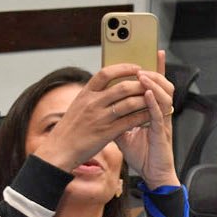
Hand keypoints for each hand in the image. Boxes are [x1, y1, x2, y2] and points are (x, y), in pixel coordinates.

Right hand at [32, 64, 154, 172]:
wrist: (60, 149)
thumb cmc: (71, 128)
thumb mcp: (79, 106)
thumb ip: (93, 96)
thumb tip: (110, 85)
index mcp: (85, 94)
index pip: (105, 73)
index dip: (123, 68)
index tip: (137, 67)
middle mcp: (92, 103)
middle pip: (122, 87)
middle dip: (140, 85)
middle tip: (152, 84)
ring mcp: (100, 118)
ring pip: (129, 103)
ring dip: (145, 100)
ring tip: (155, 99)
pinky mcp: (107, 132)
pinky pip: (131, 121)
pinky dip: (143, 116)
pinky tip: (152, 115)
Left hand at [117, 51, 177, 188]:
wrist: (153, 175)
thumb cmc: (142, 155)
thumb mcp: (123, 133)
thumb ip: (116, 118)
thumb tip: (101, 106)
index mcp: (153, 112)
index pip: (157, 86)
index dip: (158, 69)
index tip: (157, 52)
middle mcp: (161, 115)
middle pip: (165, 87)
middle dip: (155, 73)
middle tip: (143, 66)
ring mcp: (163, 124)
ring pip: (165, 97)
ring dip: (154, 84)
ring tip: (143, 76)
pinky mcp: (162, 134)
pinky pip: (159, 115)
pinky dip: (154, 103)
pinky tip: (148, 93)